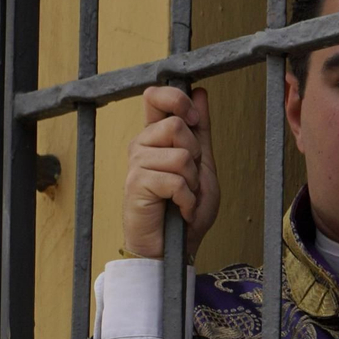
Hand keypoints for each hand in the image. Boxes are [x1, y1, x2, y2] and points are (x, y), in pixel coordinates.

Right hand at [122, 85, 219, 260]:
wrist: (174, 247)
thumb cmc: (185, 209)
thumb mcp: (201, 165)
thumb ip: (201, 130)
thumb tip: (200, 92)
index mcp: (156, 136)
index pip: (156, 96)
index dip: (178, 99)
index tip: (193, 118)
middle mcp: (142, 145)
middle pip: (177, 126)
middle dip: (195, 156)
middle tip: (188, 179)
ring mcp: (136, 163)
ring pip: (180, 156)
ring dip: (192, 183)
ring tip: (183, 197)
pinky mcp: (136, 184)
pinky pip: (175, 181)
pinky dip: (187, 200)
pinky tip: (180, 209)